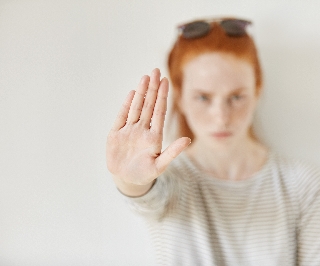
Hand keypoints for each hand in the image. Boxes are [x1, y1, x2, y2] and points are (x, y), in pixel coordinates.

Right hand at [106, 68, 190, 185]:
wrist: (127, 180)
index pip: (160, 112)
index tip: (166, 81)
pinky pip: (122, 117)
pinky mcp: (116, 134)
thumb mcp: (160, 165)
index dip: (162, 96)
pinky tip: (131, 93)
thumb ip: (172, 152)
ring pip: (136, 107)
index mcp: (154, 136)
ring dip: (140, 93)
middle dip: (152, 88)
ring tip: (145, 77)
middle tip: (156, 71)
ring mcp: (129, 131)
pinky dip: (126, 105)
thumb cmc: (146, 173)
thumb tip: (187, 140)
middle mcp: (143, 129)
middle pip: (148, 105)